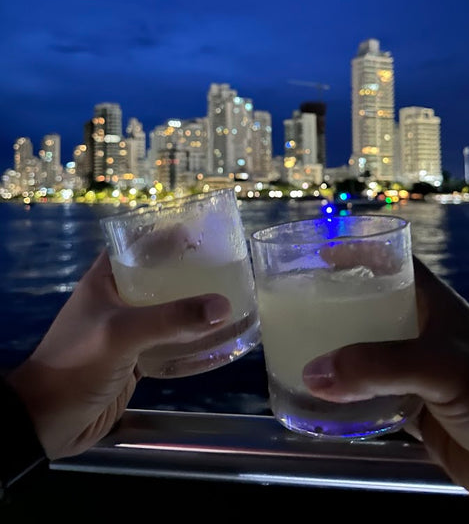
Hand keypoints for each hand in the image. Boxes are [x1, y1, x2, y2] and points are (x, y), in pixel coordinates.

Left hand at [7, 250, 230, 460]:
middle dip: (191, 276)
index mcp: (106, 281)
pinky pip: (171, 346)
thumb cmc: (76, 365)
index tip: (203, 235)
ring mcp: (128, 333)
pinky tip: (219, 345)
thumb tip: (223, 306)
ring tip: (231, 302)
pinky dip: (193, 345)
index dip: (167, 236)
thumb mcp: (122, 333)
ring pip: (168, 314)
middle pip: (160, 279)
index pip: (138, 246)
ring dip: (195, 312)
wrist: (47, 422)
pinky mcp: (136, 361)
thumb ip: (171, 319)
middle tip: (228, 270)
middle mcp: (118, 301)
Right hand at [302, 254, 468, 514]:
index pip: (392, 263)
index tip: (319, 253)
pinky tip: (321, 402)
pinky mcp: (416, 411)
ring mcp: (418, 374)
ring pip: (367, 355)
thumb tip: (313, 373)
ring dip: (337, 354)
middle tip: (295, 308)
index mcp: (434, 306)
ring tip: (297, 351)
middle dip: (335, 305)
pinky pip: (371, 397)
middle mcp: (422, 334)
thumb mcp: (441, 368)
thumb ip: (378, 367)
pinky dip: (346, 398)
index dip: (359, 253)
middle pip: (371, 308)